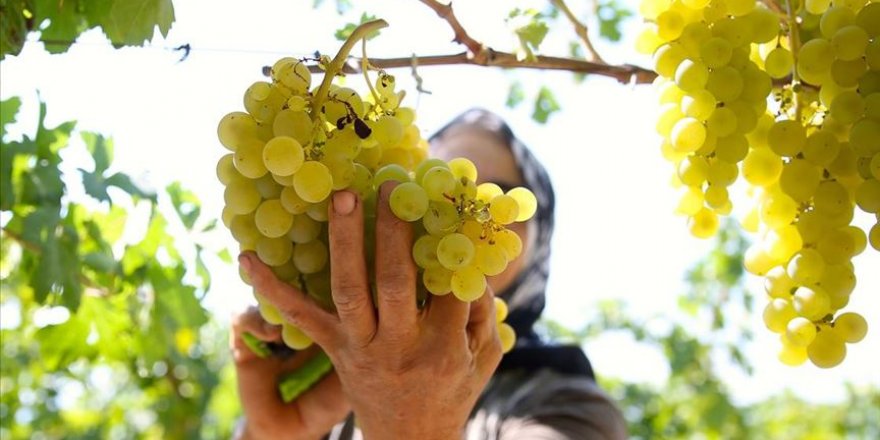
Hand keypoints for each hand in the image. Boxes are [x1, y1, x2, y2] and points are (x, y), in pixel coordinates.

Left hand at [239, 184, 502, 439]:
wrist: (409, 439)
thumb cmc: (453, 390)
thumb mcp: (485, 355)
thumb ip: (481, 307)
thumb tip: (465, 251)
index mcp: (443, 346)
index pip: (449, 284)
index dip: (449, 239)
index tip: (445, 197)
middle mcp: (399, 346)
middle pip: (396, 282)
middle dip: (394, 230)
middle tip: (392, 185)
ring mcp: (359, 347)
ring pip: (349, 289)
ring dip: (344, 240)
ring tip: (342, 196)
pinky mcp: (332, 349)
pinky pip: (300, 317)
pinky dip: (271, 287)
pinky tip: (246, 256)